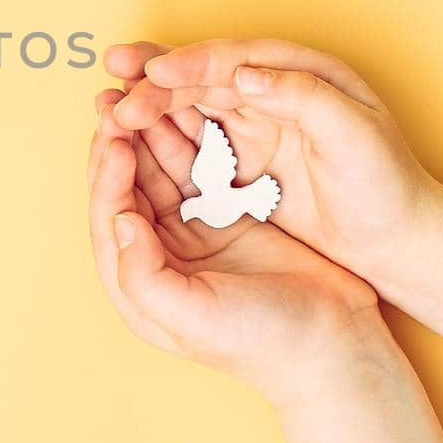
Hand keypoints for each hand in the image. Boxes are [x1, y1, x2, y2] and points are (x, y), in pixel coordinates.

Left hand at [87, 78, 384, 402]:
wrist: (334, 348)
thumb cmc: (262, 342)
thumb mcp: (192, 316)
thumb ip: (144, 274)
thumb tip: (120, 221)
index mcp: (139, 284)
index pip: (111, 217)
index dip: (108, 176)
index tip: (116, 138)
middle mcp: (159, 255)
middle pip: (129, 187)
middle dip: (122, 143)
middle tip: (118, 100)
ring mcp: (195, 234)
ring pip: (162, 171)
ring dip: (152, 134)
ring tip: (145, 94)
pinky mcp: (229, 218)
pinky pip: (202, 168)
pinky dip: (192, 138)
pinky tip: (188, 107)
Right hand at [105, 39, 442, 278]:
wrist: (400, 241)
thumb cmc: (388, 187)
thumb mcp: (355, 136)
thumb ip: (301, 97)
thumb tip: (245, 74)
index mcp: (302, 72)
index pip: (234, 59)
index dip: (190, 63)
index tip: (153, 73)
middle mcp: (273, 91)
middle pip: (202, 76)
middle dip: (155, 78)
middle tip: (115, 83)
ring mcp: (256, 125)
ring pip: (189, 104)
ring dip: (150, 103)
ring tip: (109, 104)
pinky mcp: (244, 160)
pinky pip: (193, 140)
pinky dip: (160, 136)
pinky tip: (130, 139)